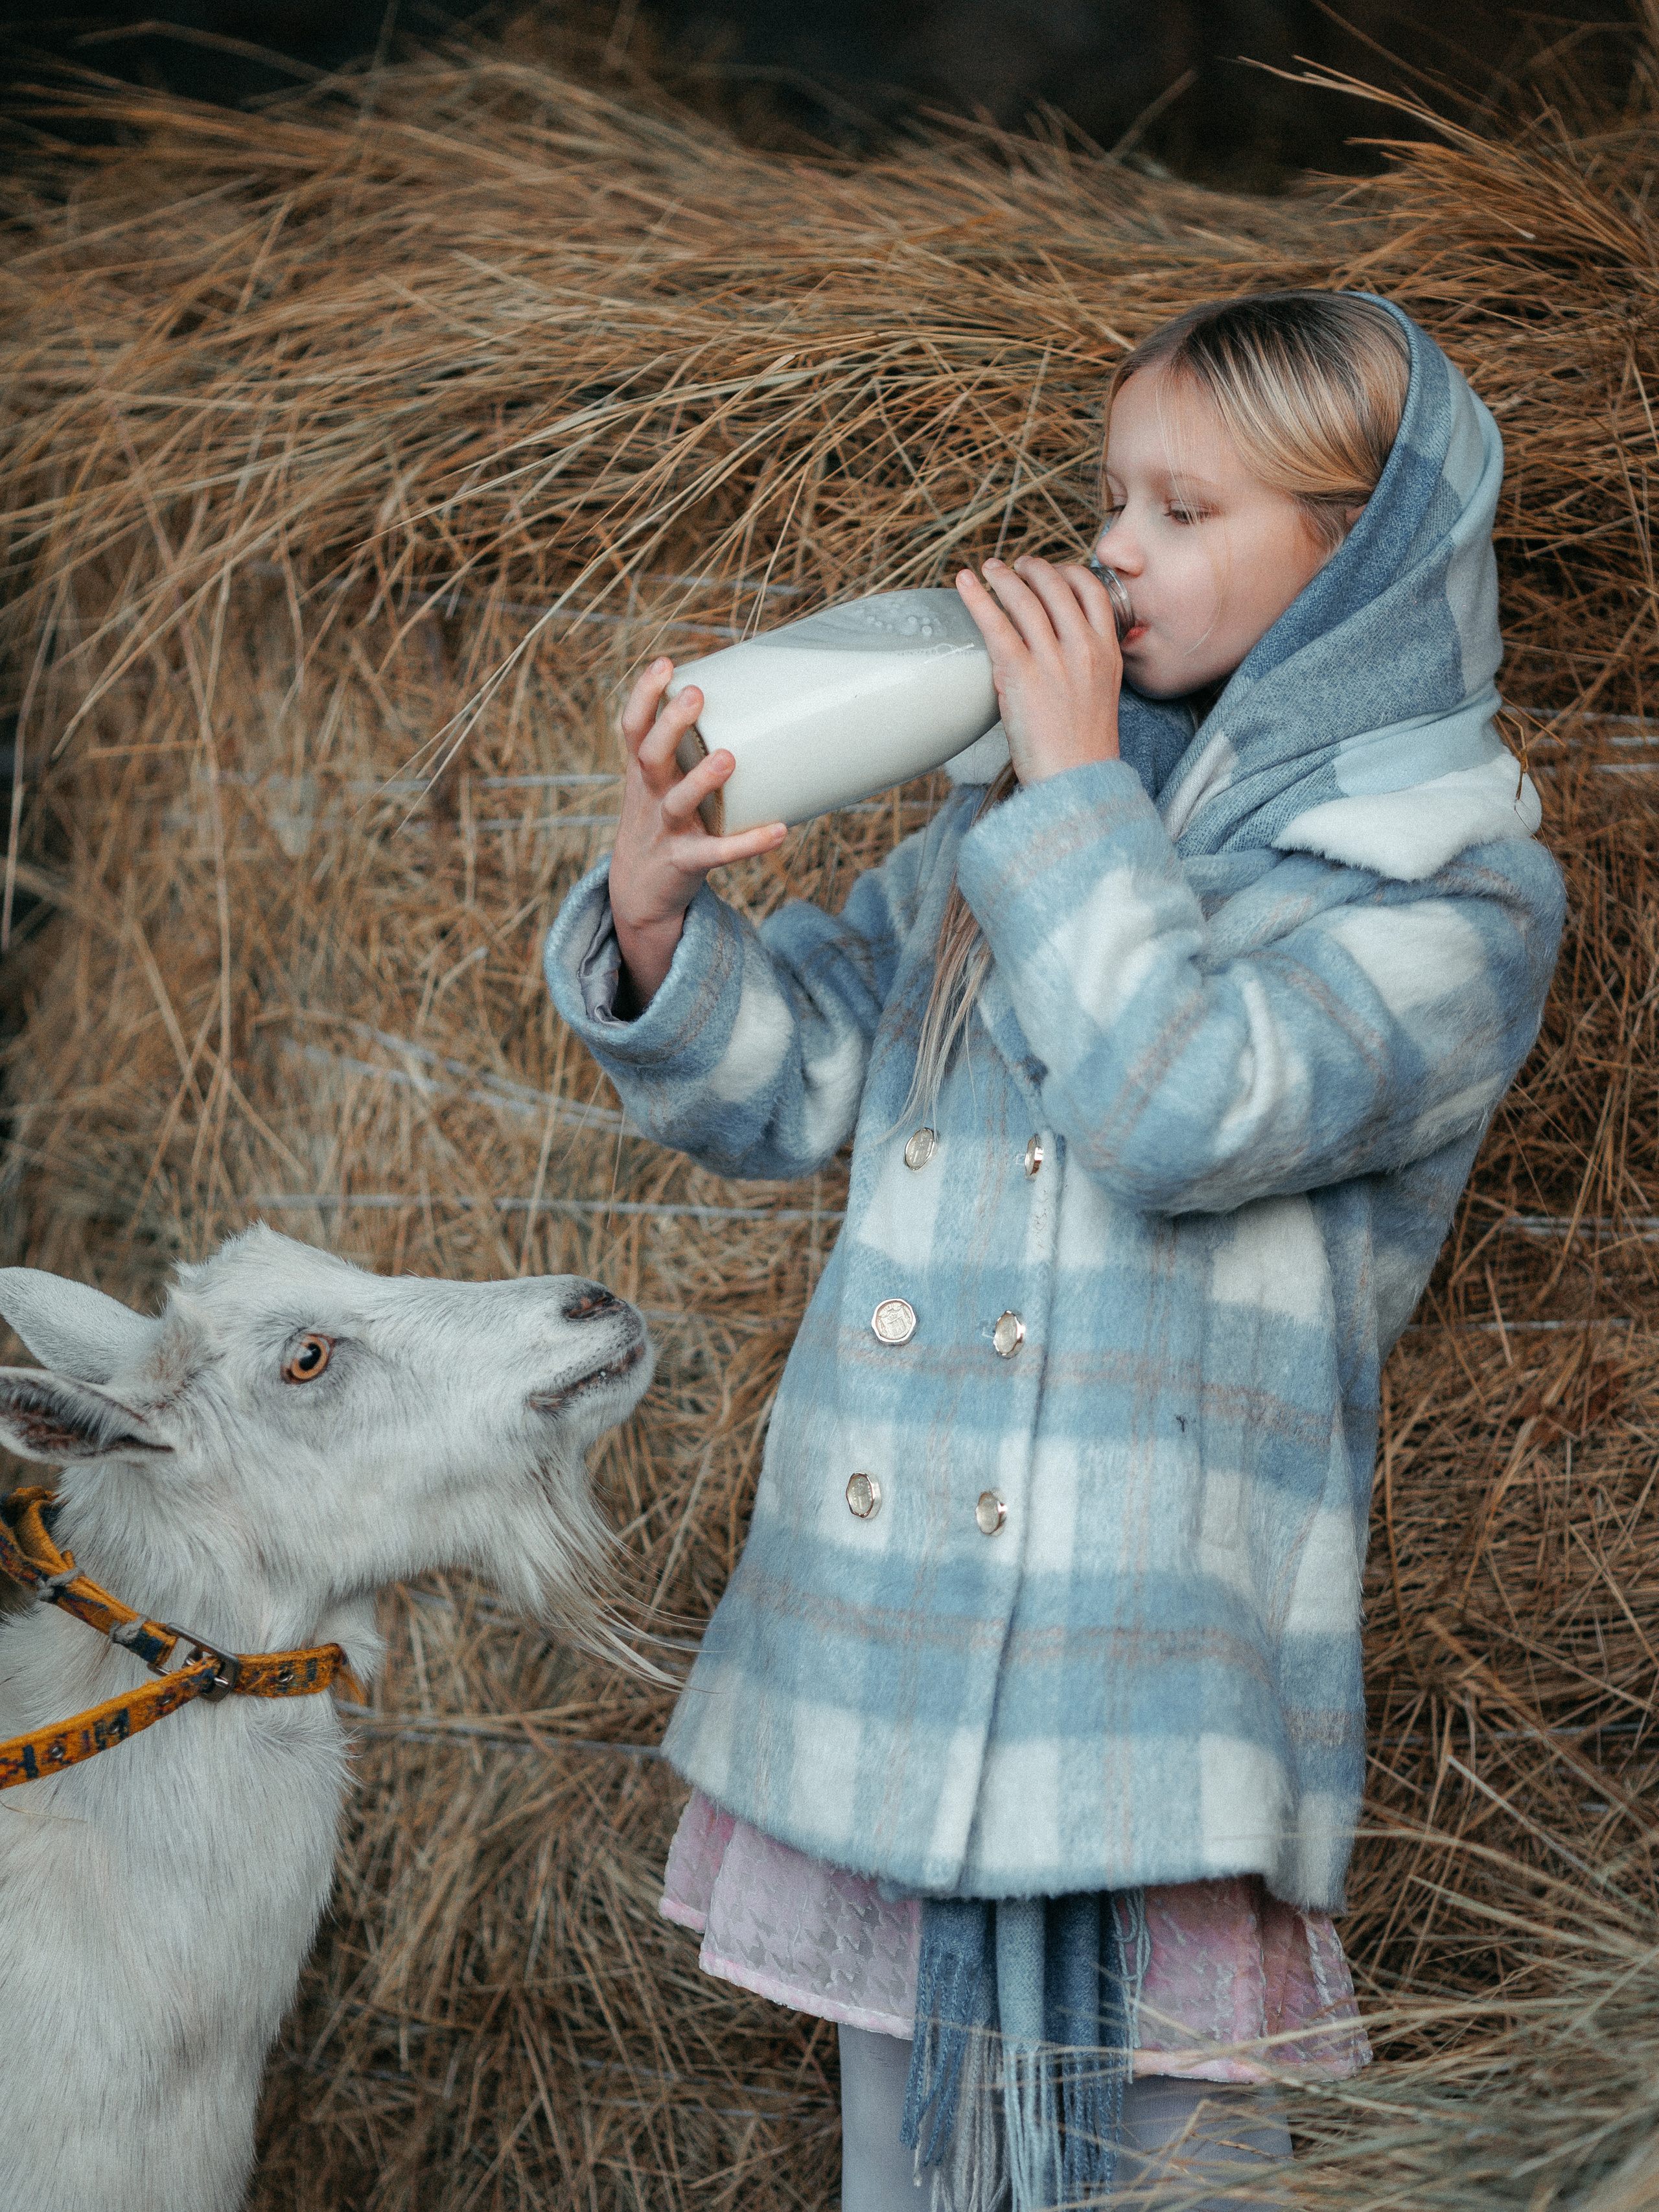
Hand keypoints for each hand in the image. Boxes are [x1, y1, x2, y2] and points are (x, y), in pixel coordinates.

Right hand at [607, 657, 785, 1009]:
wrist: (636, 895)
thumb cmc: (661, 826)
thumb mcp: (661, 787)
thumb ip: (688, 753)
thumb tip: (753, 708)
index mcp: (642, 775)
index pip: (633, 728)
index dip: (644, 696)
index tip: (664, 663)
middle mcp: (648, 798)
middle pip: (650, 756)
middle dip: (670, 724)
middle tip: (696, 694)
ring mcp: (664, 832)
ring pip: (678, 802)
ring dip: (701, 780)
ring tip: (728, 758)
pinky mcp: (684, 864)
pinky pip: (717, 854)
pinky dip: (747, 843)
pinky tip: (779, 830)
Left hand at [955, 556, 1122, 783]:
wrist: (1077, 780)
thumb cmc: (1084, 748)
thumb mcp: (1100, 695)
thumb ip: (1086, 663)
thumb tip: (1057, 645)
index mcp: (1108, 651)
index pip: (1092, 591)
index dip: (1069, 572)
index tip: (1053, 571)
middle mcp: (1084, 648)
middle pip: (1057, 587)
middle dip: (1033, 569)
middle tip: (1017, 565)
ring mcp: (1052, 660)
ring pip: (1025, 600)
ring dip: (1004, 577)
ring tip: (990, 568)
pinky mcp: (1021, 674)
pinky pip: (996, 624)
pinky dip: (977, 597)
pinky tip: (964, 582)